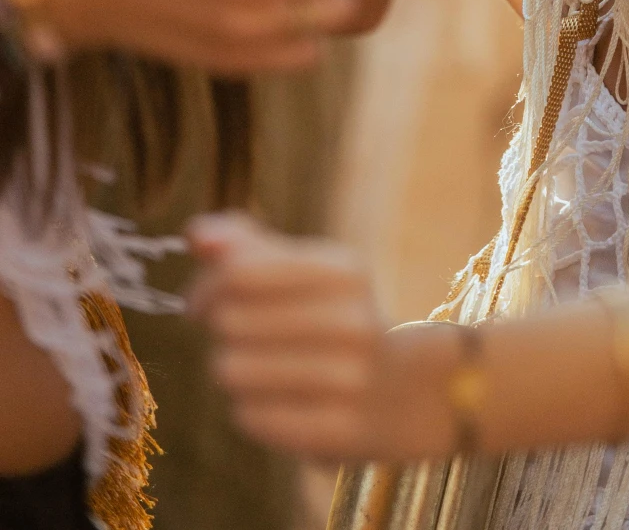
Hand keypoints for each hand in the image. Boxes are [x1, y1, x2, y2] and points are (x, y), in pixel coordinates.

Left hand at [188, 215, 423, 460]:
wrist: (396, 390)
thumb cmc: (330, 318)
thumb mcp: (302, 270)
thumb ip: (245, 246)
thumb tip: (197, 234)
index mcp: (344, 271)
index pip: (238, 271)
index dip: (206, 288)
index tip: (201, 302)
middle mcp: (351, 321)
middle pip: (229, 320)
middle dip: (220, 329)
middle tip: (235, 336)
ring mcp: (348, 379)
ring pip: (232, 370)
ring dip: (231, 369)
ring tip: (256, 368)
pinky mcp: (333, 430)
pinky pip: (249, 416)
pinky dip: (249, 409)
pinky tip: (274, 401)